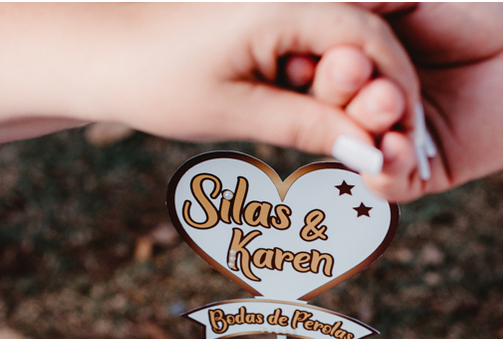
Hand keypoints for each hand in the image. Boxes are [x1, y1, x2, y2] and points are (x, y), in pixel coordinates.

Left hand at [0, 3, 420, 168]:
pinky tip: (334, 134)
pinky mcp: (267, 27)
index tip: (407, 147)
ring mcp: (280, 10)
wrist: (95, 56)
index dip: (398, 98)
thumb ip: (308, 127)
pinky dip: (331, 97)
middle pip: (368, 48)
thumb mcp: (236, 111)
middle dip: (387, 103)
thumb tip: (370, 155)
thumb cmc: (155, 81)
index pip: (372, 46)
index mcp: (286, 5)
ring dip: (360, 105)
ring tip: (368, 156)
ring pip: (345, 56)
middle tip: (396, 160)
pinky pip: (317, 59)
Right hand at [292, 3, 502, 200]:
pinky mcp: (420, 176)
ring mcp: (387, 142)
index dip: (303, 64)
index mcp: (348, 61)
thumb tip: (309, 5)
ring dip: (363, 127)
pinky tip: (395, 148)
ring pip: (354, 148)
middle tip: (354, 71)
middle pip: (324, 110)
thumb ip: (361, 3)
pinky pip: (389, 183)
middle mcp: (360, 105)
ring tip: (388, 105)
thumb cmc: (473, 14)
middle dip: (335, 92)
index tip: (300, 53)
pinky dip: (386, 168)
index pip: (308, 70)